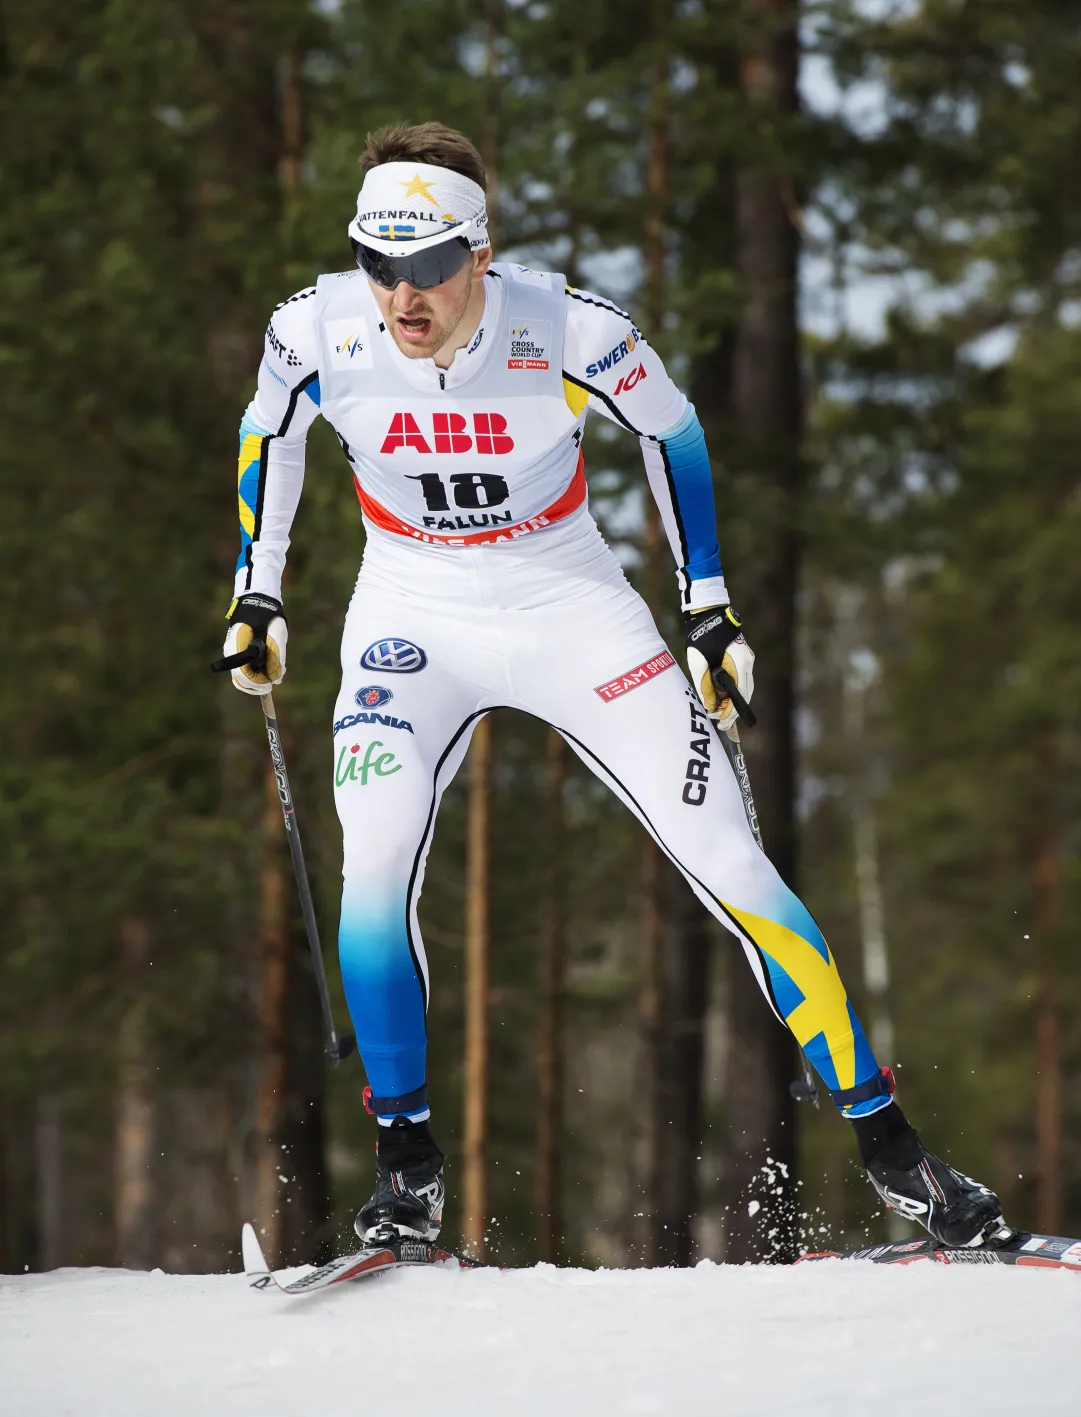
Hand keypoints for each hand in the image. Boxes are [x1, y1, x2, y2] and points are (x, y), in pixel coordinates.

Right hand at [222, 594, 286, 695]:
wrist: (258, 603)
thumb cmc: (268, 617)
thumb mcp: (277, 634)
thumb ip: (276, 657)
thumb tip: (277, 680)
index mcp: (237, 646)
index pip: (243, 675)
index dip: (258, 683)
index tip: (272, 683)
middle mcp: (231, 653)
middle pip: (241, 680)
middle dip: (259, 684)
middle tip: (275, 679)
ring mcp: (233, 654)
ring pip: (243, 678)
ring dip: (259, 680)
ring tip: (275, 673)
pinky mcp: (238, 655)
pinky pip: (245, 671)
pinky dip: (257, 674)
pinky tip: (270, 668)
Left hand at [684, 604, 754, 730]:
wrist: (706, 614)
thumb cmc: (700, 638)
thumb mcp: (699, 665)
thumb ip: (705, 687)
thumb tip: (710, 706)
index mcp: (739, 663)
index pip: (740, 695)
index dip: (730, 712)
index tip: (722, 724)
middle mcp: (747, 662)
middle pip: (745, 694)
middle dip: (734, 711)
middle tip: (722, 725)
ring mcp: (747, 659)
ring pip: (744, 687)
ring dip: (734, 701)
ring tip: (721, 714)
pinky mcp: (742, 657)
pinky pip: (741, 679)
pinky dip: (733, 691)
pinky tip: (723, 698)